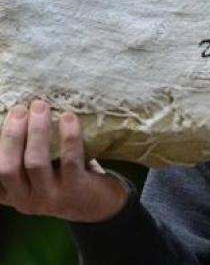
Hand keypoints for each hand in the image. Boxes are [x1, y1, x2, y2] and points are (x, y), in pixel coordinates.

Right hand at [0, 100, 128, 221]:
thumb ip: (21, 156)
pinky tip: (68, 117)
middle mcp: (24, 200)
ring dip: (37, 132)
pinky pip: (70, 159)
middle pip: (7, 168)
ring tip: (40, 107)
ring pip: (35, 163)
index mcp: (10, 194)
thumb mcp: (35, 175)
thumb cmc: (61, 179)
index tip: (2, 117)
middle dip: (12, 135)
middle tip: (20, 109)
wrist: (97, 205)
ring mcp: (49, 197)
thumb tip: (15, 116)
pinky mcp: (75, 189)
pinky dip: (68, 136)